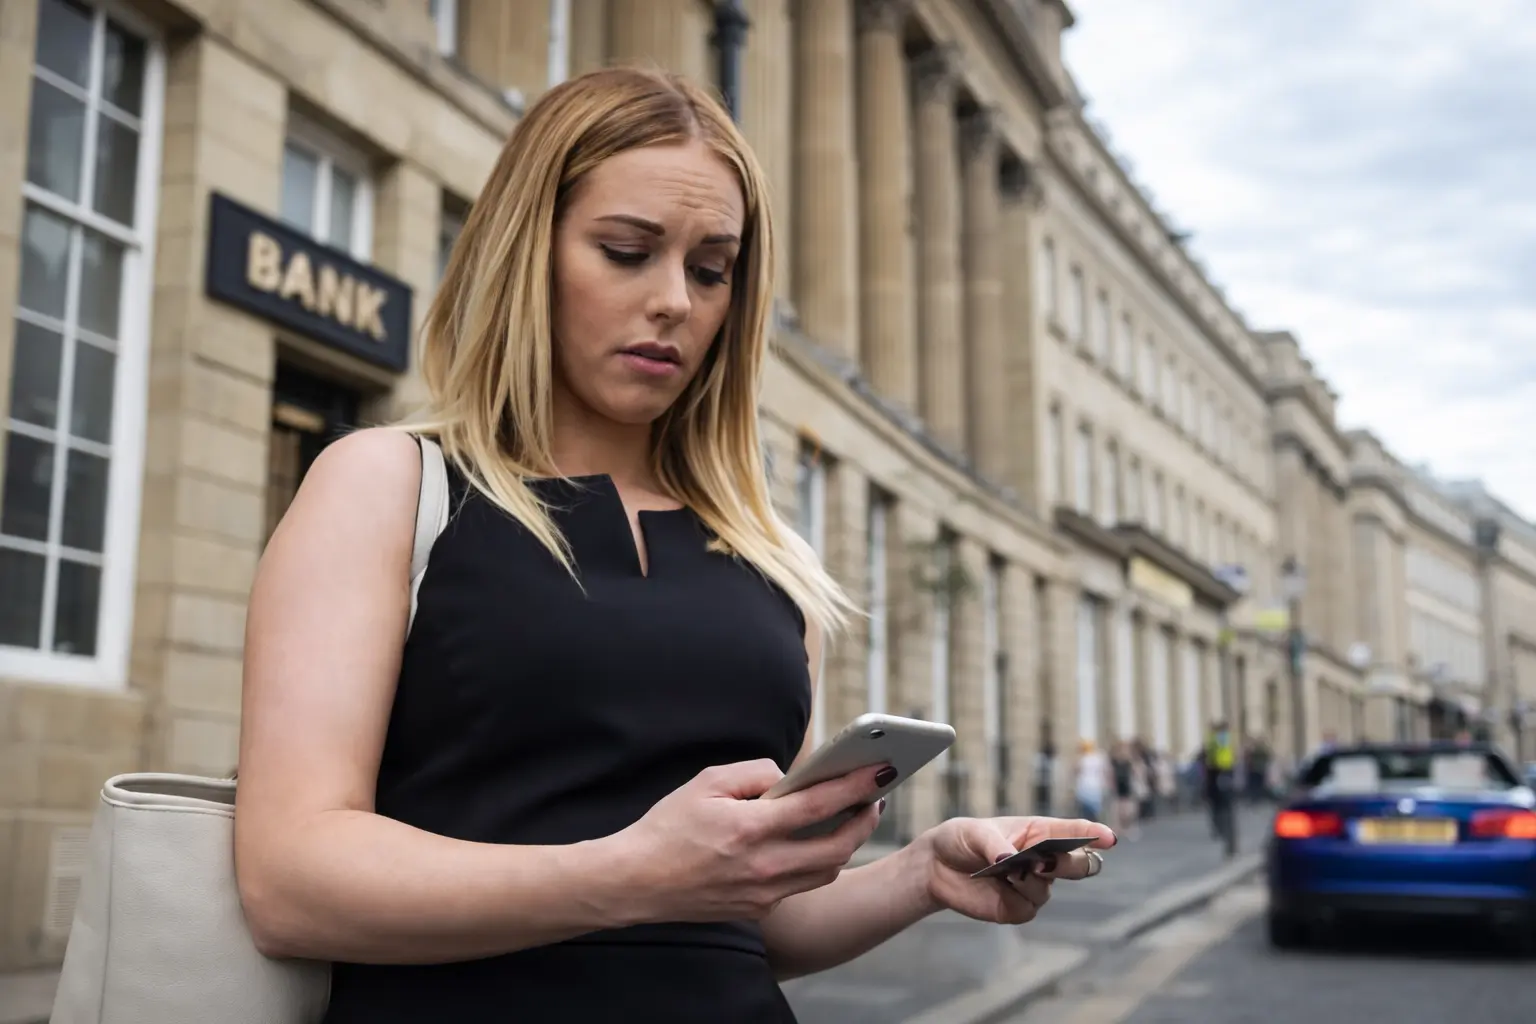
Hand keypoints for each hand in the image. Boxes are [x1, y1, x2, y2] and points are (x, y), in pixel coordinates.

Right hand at [612, 759, 888, 923]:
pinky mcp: (758, 908)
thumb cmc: (668, 827)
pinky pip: (801, 884)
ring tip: (853, 819)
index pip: (819, 803)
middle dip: (865, 820)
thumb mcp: (707, 782)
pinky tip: (816, 843)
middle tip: (875, 798)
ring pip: (826, 870)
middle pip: (838, 846)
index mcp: (751, 828)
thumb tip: (789, 778)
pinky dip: (818, 863)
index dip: (856, 784)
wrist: (636, 881)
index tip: (880, 769)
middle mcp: (764, 865)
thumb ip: (755, 772)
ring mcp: (764, 893)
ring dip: (848, 844)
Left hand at [913, 816, 1115, 924]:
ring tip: (1008, 870)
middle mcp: (1043, 859)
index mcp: (1039, 832)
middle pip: (1078, 865)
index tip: (1109, 838)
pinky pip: (1029, 907)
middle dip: (1073, 863)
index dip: (1095, 834)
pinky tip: (1000, 884)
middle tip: (1050, 861)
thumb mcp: (975, 832)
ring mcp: (1033, 886)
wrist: (936, 867)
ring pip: (1049, 888)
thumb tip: (1010, 862)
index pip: (1075, 832)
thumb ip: (996, 846)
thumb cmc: (961, 839)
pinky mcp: (1018, 908)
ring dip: (1031, 879)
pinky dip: (1017, 895)